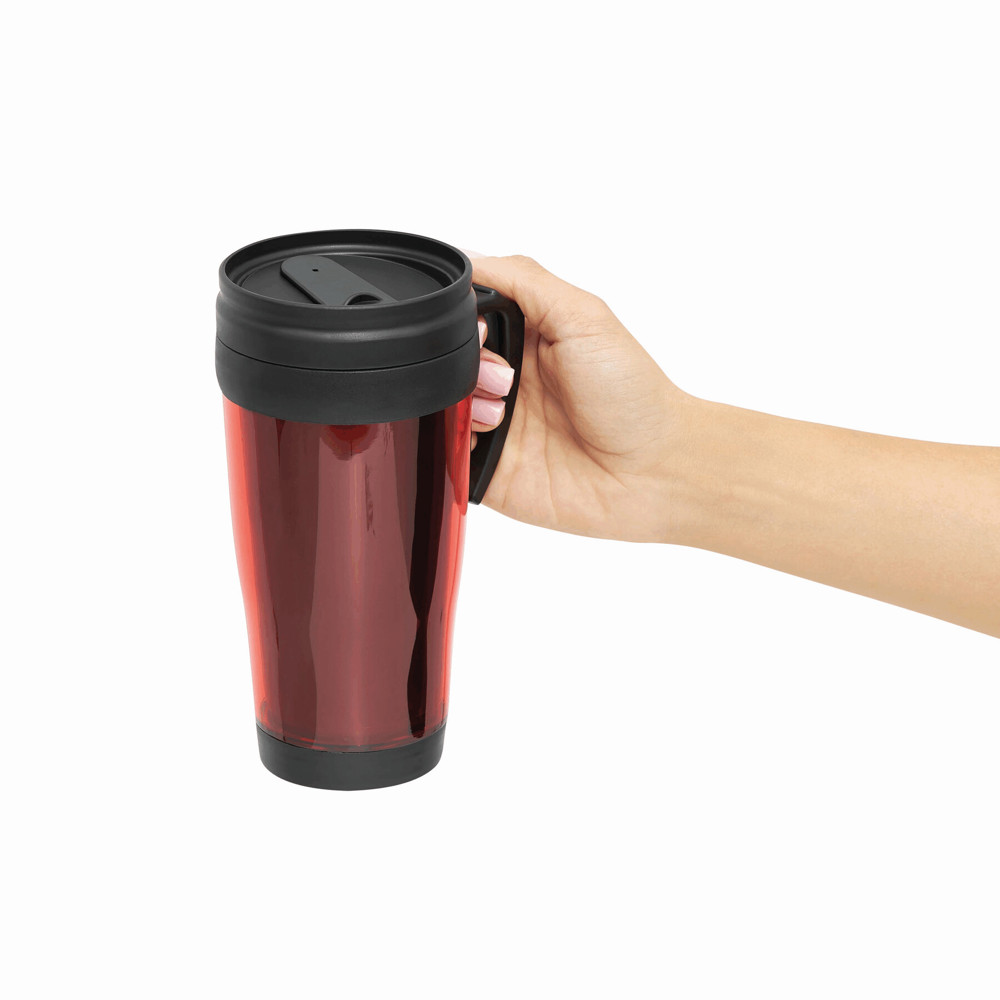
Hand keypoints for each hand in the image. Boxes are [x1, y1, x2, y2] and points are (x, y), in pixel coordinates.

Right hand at [469, 254, 683, 540]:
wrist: (652, 472)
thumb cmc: (633, 395)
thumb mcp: (584, 315)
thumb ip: (525, 279)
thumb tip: (470, 258)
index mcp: (526, 336)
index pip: (467, 313)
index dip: (462, 317)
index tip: (481, 327)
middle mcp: (507, 378)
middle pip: (445, 357)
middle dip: (461, 359)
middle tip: (505, 374)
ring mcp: (495, 424)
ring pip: (439, 402)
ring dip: (460, 398)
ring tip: (504, 409)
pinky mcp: (486, 468)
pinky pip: (444, 451)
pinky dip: (452, 439)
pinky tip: (490, 433)